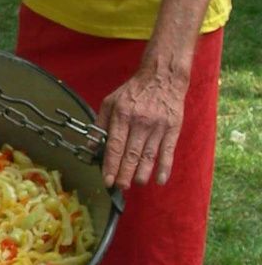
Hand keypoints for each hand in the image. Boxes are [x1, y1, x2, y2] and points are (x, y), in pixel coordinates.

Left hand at [98, 66, 187, 190]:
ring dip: (142, 173)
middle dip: (125, 174)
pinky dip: (164, 167)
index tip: (107, 181)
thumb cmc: (134, 91)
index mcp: (122, 115)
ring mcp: (157, 126)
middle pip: (131, 154)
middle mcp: (140, 122)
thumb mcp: (110, 101)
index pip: (114, 146)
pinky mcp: (173, 128)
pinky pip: (168, 151)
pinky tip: (160, 180)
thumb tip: (92, 146)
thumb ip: (100, 124)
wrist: (162, 77)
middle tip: (120, 188)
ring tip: (136, 184)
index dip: (110, 165)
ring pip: (148, 155)